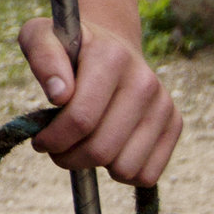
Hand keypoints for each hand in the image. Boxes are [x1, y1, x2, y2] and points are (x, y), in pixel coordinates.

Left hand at [18, 16, 181, 185]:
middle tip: (56, 147)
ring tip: (81, 145)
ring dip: (94, 166)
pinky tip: (108, 150)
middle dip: (68, 157)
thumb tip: (59, 94)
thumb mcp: (39, 37)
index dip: (52, 139)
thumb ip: (42, 57)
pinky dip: (120, 173)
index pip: (80, 119)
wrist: (110, 46)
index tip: (40, 138)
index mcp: (112, 57)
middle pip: (101, 150)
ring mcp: (163, 104)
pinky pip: (146, 175)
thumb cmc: (67, 48)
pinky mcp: (174, 124)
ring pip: (124, 168)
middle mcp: (145, 81)